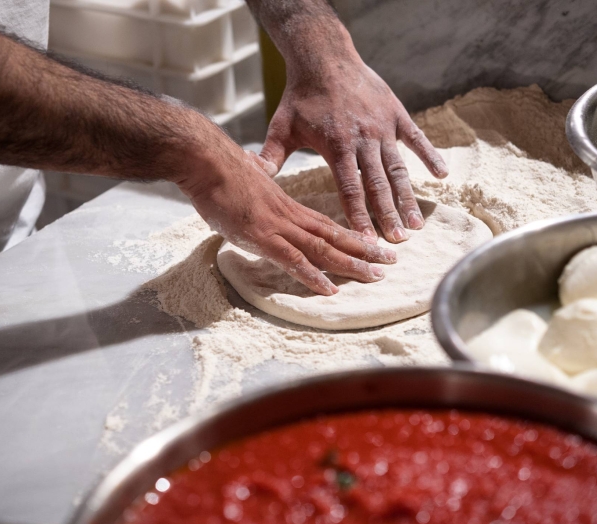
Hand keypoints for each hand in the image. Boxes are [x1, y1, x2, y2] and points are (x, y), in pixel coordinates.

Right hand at [177, 135, 396, 295]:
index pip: (327, 224)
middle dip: (365, 251)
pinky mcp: (262, 237)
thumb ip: (258, 180)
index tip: (373, 245)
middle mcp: (290, 216)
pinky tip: (330, 290)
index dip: (351, 236)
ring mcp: (278, 227)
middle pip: (335, 236)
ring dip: (351, 265)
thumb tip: (256, 168)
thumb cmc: (220, 170)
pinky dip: (314, 276)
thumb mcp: (247, 178)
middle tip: (391, 263)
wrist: (205, 160)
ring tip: (375, 277)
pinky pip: (293, 260)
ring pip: (323, 248)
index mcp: (288, 206)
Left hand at [258, 59, 447, 242]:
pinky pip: (416, 138)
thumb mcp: (282, 127)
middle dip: (388, 214)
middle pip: (378, 184)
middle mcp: (363, 139)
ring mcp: (382, 126)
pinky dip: (430, 156)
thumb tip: (253, 177)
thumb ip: (270, 156)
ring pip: (398, 168)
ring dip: (408, 197)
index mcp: (337, 146)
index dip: (359, 217)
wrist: (324, 57)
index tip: (367, 240)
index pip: (350, 189)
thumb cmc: (301, 96)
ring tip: (416, 223)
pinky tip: (442, 176)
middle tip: (398, 241)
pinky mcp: (395, 113)